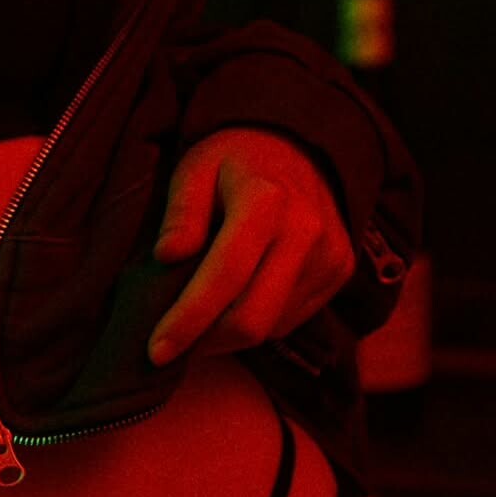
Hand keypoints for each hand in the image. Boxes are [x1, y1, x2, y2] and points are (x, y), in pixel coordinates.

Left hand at [146, 128, 355, 364]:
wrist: (300, 146)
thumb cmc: (235, 160)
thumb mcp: (196, 166)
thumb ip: (181, 211)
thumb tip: (167, 257)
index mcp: (265, 201)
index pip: (224, 276)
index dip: (188, 319)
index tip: (155, 350)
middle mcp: (305, 232)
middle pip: (253, 318)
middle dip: (206, 343)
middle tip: (170, 346)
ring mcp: (329, 255)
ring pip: (271, 326)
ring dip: (228, 334)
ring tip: (200, 314)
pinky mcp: (340, 271)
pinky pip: (290, 319)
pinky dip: (256, 320)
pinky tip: (236, 299)